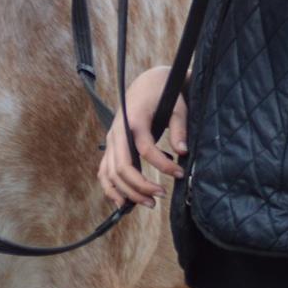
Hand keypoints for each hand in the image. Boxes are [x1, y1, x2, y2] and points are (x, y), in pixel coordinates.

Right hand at [98, 66, 188, 209]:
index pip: (145, 149)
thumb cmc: (163, 94)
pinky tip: (124, 203)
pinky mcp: (110, 147)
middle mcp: (117, 131)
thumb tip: (183, 151)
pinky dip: (111, 189)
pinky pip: (104, 172)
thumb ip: (179, 128)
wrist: (146, 84)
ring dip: (128, 192)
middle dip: (141, 186)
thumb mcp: (177, 106)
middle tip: (161, 196)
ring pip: (110, 173)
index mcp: (133, 119)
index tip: (180, 173)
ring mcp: (110, 140)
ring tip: (149, 203)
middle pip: (122, 167)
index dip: (163, 165)